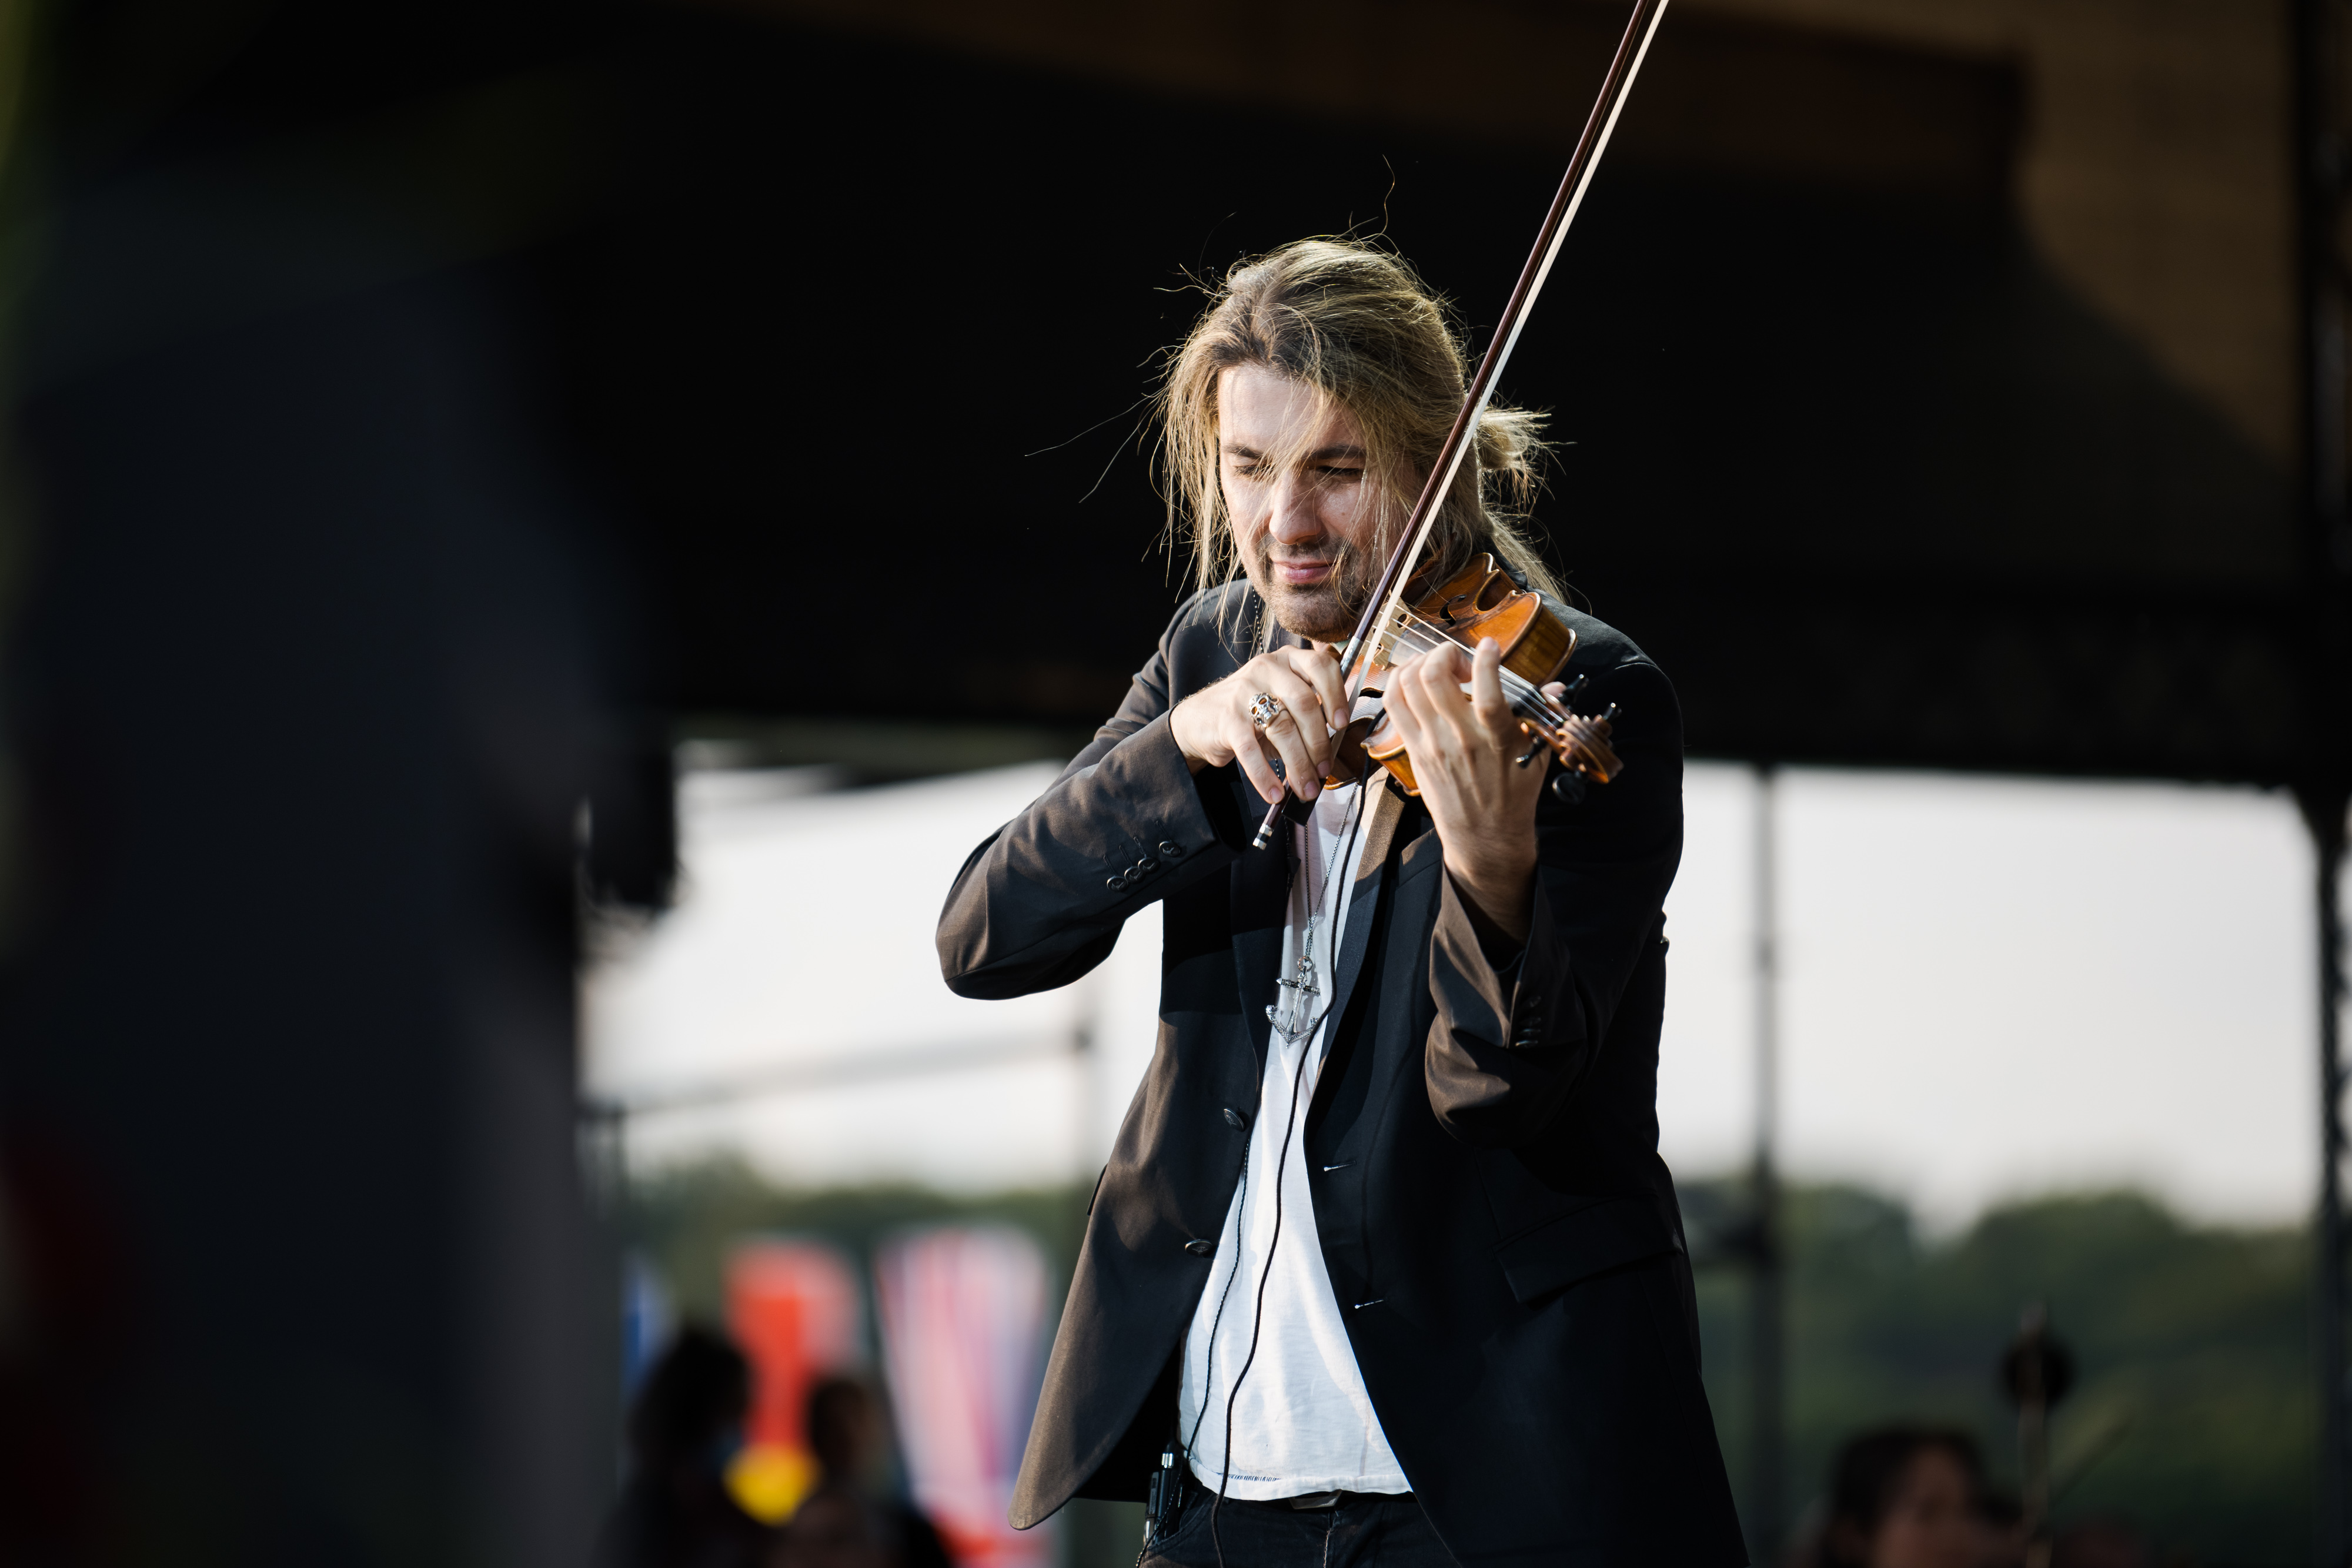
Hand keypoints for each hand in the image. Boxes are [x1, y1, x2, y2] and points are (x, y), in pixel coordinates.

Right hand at [1169, 643, 1348, 804]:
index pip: (1321, 667)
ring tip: (1305, 788)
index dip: (1336, 695)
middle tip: (1323, 770)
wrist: (1199, 719)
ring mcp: (1245, 691)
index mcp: (1287, 660)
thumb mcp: (1281, 701)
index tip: (1342, 724)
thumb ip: (1308, 714)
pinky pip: (1251, 750)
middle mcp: (1267, 669)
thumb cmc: (1250, 712)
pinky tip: (1274, 793)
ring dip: (1298, 765)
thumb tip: (1332, 751)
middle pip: (1304, 703)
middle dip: (1319, 743)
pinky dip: (1265, 776)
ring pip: (1282, 728)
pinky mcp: (1227, 718)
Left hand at [1384, 637, 1548, 941]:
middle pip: (1434, 677)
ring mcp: (1432, 744)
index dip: (1485, 657)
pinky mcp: (1414, 750)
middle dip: (1445, 654)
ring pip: (1408, 685)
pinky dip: (1399, 682)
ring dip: (1420, 664)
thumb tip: (1555, 686)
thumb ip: (1542, 715)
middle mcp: (1460, 738)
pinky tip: (1416, 681)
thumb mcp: (1536, 755)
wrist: (1485, 838)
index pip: (1487, 689)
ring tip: (1437, 668)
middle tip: (1460, 663)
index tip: (1490, 646)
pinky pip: (1394, 705)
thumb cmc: (1513, 795)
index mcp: (1496, 737)